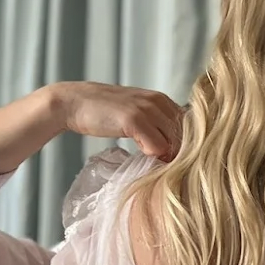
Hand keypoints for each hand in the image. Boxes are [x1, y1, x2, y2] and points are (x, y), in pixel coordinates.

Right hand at [57, 83, 184, 162]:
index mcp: (162, 100)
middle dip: (179, 155)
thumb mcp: (136, 114)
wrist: (73, 103)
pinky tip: (139, 152)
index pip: (191, 127)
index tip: (173, 158)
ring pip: (174, 143)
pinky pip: (158, 147)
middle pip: (186, 137)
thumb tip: (177, 150)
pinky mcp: (135, 120)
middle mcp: (159, 102)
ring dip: (166, 157)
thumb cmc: (104, 113)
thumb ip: (157, 125)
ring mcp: (148, 109)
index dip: (186, 146)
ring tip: (150, 158)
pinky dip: (152, 155)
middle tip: (165, 164)